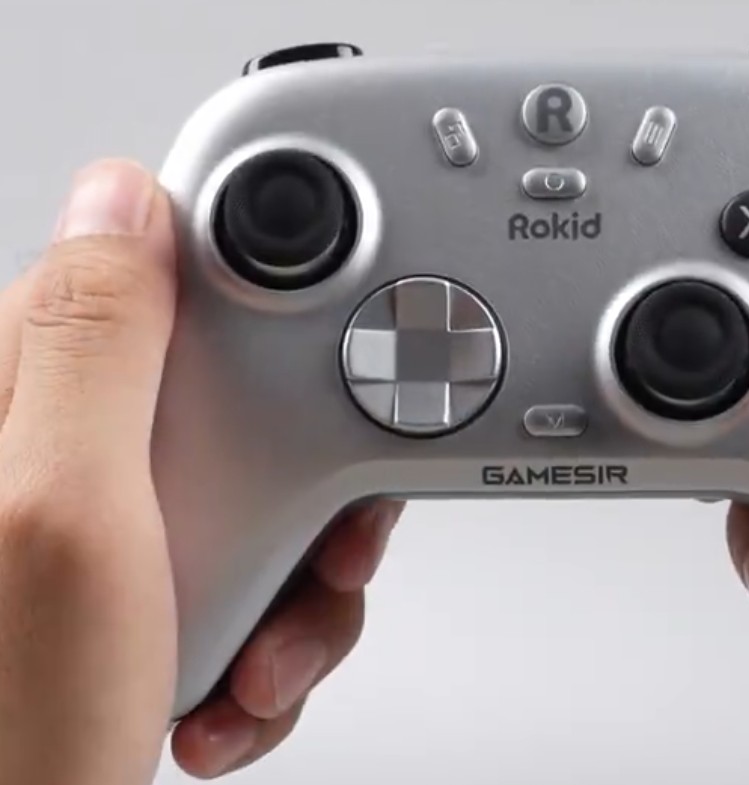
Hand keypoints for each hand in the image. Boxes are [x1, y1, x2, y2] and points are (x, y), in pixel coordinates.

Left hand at [0, 160, 399, 783]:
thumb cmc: (5, 730)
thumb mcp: (64, 518)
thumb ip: (98, 344)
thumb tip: (124, 194)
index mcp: (25, 391)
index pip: (173, 278)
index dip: (278, 320)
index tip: (331, 399)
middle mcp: (61, 442)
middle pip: (248, 400)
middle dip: (311, 493)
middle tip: (321, 554)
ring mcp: (108, 514)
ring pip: (267, 491)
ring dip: (300, 588)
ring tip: (261, 663)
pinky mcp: (145, 576)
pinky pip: (255, 562)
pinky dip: (274, 633)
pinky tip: (234, 687)